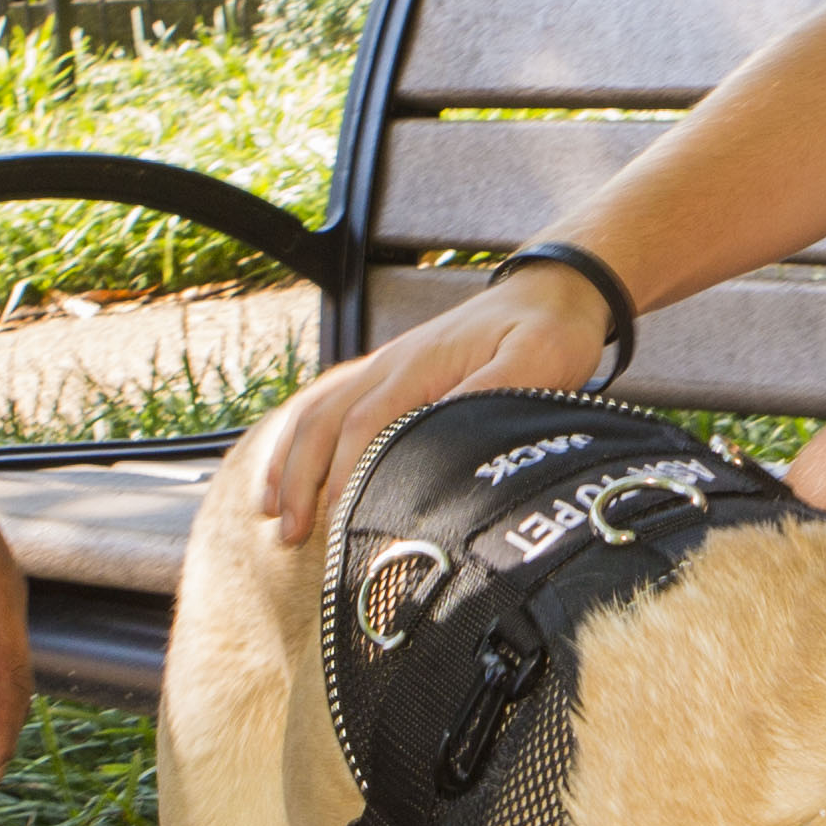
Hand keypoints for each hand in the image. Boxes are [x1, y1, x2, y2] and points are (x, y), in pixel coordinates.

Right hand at [251, 257, 620, 540]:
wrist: (552, 290)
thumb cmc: (551, 331)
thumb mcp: (541, 359)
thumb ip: (496, 391)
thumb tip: (448, 433)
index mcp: (422, 365)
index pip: (366, 426)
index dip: (346, 476)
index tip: (339, 524)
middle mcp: (392, 363)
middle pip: (324, 421)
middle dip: (301, 479)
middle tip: (291, 535)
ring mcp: (386, 365)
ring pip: (317, 410)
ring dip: (290, 461)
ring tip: (273, 514)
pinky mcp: (391, 372)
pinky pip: (328, 401)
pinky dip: (300, 437)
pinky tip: (289, 469)